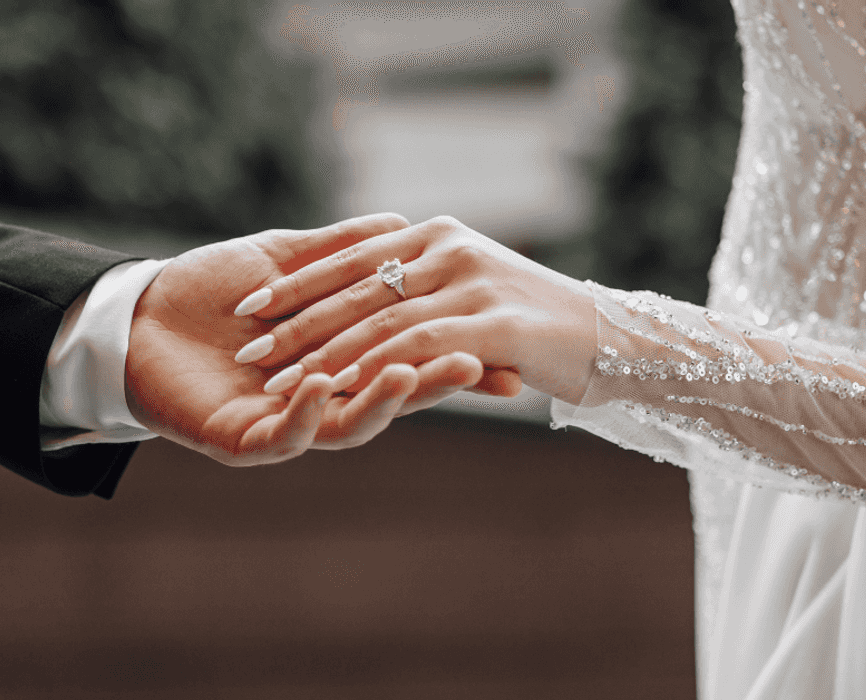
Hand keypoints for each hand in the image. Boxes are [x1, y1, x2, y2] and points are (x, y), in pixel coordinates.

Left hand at [124, 213, 489, 465]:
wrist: (134, 316)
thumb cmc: (209, 288)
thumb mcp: (283, 256)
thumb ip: (340, 250)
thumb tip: (401, 224)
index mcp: (339, 359)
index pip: (407, 353)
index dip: (451, 353)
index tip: (504, 345)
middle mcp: (321, 396)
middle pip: (389, 392)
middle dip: (433, 382)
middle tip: (479, 368)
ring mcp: (286, 422)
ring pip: (346, 421)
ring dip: (377, 401)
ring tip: (410, 377)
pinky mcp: (245, 443)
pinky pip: (285, 434)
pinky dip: (305, 410)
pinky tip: (321, 384)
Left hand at [230, 215, 598, 404]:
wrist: (618, 337)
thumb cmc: (539, 319)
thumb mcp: (472, 290)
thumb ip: (424, 284)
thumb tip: (367, 296)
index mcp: (437, 237)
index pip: (352, 258)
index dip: (298, 282)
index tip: (249, 303)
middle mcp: (450, 250)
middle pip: (355, 287)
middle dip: (296, 319)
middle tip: (246, 346)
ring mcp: (473, 284)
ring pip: (380, 318)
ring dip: (323, 350)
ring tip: (274, 375)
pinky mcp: (494, 325)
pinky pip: (419, 346)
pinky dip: (373, 368)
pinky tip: (335, 389)